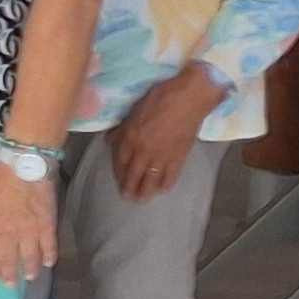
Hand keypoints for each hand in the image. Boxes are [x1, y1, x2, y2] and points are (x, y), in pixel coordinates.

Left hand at [0, 163, 59, 284]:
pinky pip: (48, 247)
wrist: (26, 166)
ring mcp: (28, 231)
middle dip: (9, 275)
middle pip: (8, 260)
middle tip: (10, 285)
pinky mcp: (47, 226)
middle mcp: (7, 233)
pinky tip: (49, 263)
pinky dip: (49, 256)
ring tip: (30, 277)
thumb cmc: (1, 176)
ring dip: (30, 270)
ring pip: (29, 258)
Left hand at [112, 67, 219, 201]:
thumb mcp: (133, 111)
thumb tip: (110, 139)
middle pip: (133, 173)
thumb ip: (122, 128)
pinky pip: (171, 174)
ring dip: (145, 190)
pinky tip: (163, 190)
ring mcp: (162, 155)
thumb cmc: (159, 98)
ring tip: (141, 199)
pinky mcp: (180, 156)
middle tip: (127, 197)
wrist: (187, 99)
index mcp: (130, 137)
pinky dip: (166, 183)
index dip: (118, 172)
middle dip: (129, 187)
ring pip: (151, 178)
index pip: (120, 160)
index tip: (118, 180)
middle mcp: (143, 150)